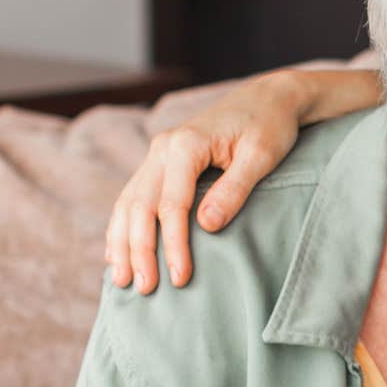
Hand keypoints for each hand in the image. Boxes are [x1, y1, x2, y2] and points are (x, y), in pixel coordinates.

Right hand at [105, 71, 306, 292]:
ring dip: (122, 242)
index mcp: (186, 145)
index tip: (181, 278)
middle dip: (139, 250)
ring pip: (127, 202)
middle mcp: (162, 148)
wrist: (268, 98)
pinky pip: (132, 196)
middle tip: (146, 288)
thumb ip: (234, 189)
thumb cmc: (270, 126)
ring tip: (123, 280)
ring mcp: (157, 154)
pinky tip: (116, 253)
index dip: (174, 245)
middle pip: (140, 206)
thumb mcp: (261, 156)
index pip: (172, 205)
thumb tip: (206, 226)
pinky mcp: (160, 162)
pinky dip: (121, 226)